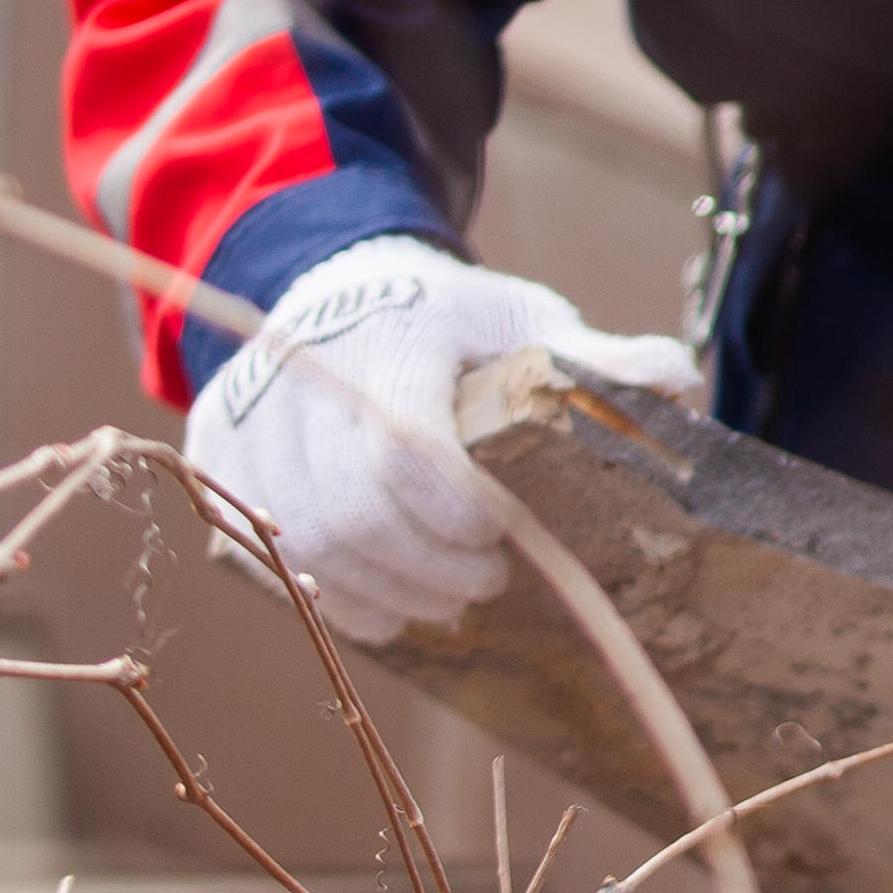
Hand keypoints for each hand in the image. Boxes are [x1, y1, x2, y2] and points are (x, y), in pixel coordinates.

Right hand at [185, 237, 700, 644]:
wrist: (331, 288)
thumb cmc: (444, 318)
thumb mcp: (521, 319)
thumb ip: (594, 356)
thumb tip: (676, 380)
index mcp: (386, 336)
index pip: (405, 448)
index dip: (454, 513)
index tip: (500, 539)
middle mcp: (298, 377)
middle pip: (352, 512)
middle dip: (425, 567)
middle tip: (482, 584)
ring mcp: (246, 418)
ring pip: (303, 541)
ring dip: (380, 590)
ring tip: (440, 601)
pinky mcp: (216, 454)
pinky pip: (259, 549)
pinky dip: (323, 590)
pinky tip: (379, 604)